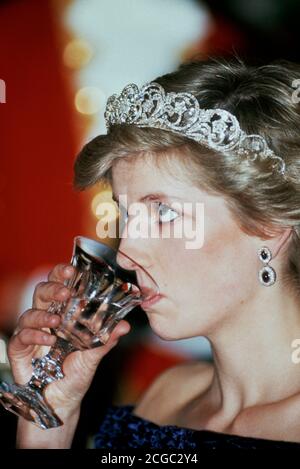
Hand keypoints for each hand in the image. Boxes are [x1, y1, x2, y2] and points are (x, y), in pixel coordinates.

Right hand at [8, 263, 130, 416]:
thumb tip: (125, 325)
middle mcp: (46, 320)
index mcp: (63, 315)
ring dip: (42, 314)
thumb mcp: (94, 355)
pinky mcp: (20, 351)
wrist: (61, 402)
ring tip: (56, 321)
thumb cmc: (76, 374)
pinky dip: (34, 336)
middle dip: (52, 287)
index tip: (71, 268)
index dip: (62, 274)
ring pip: (29, 313)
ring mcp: (32, 334)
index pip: (60, 287)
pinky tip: (47, 340)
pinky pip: (21, 337)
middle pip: (42, 293)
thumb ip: (106, 339)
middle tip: (66, 290)